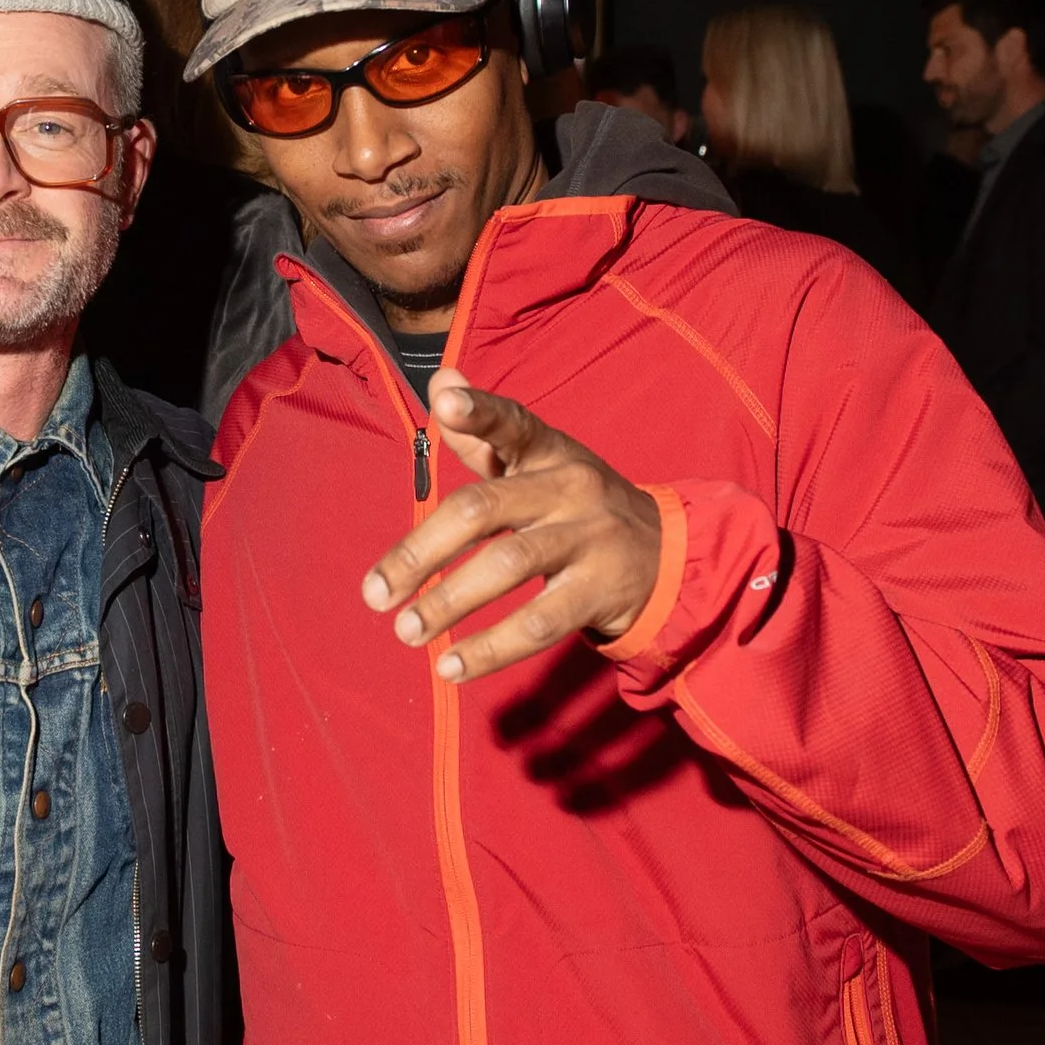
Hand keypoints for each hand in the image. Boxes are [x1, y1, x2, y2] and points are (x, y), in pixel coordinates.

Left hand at [361, 368, 662, 681]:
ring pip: (509, 566)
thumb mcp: (541, 464)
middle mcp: (569, 488)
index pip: (512, 423)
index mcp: (549, 451)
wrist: (669, 555)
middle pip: (483, 509)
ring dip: (449, 603)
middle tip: (374, 594)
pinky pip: (539, 623)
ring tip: (405, 632)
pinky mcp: (601, 591)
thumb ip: (485, 433)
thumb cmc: (577, 507)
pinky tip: (451, 667)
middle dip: (421, 552)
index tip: (444, 404)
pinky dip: (491, 649)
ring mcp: (588, 539)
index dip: (478, 413)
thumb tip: (441, 377)